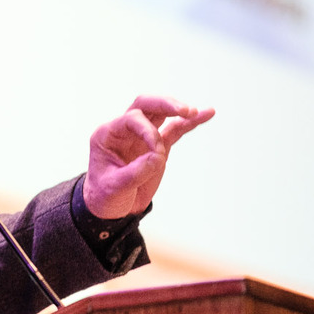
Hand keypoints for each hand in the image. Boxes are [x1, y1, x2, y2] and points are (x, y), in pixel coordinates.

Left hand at [83, 95, 214, 218]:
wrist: (111, 208)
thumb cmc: (106, 196)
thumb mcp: (114, 187)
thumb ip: (135, 172)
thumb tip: (158, 155)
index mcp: (108, 134)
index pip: (131, 119)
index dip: (148, 131)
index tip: (157, 153)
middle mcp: (124, 130)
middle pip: (145, 105)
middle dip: (164, 104)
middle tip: (184, 110)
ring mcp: (142, 136)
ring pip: (160, 112)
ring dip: (178, 109)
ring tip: (194, 112)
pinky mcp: (158, 146)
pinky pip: (175, 129)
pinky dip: (190, 122)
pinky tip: (207, 113)